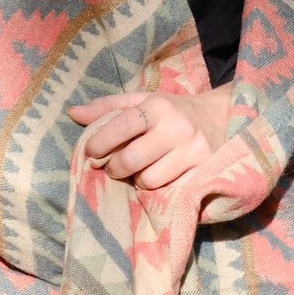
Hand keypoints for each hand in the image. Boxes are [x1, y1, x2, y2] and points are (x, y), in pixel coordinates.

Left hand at [67, 90, 231, 190]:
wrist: (220, 117)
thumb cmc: (172, 111)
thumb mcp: (143, 102)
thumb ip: (108, 108)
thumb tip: (73, 113)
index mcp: (158, 106)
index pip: (120, 126)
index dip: (99, 143)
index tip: (92, 151)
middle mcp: (177, 127)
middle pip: (130, 160)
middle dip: (116, 167)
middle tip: (116, 166)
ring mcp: (193, 151)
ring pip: (148, 180)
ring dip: (139, 179)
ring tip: (144, 170)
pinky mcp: (204, 171)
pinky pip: (168, 192)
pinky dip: (160, 189)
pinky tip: (162, 177)